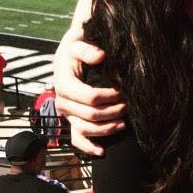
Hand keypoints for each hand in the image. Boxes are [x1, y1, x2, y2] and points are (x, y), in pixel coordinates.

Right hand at [53, 27, 124, 156]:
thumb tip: (100, 56)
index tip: (124, 91)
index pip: (89, 97)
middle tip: (129, 105)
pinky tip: (102, 152)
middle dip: (113, 112)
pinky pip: (77, 138)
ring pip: (86, 129)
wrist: (72, 51)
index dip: (109, 97)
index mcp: (64, 84)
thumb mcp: (79, 41)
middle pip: (90, 115)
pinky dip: (89, 146)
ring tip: (124, 122)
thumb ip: (87, 49)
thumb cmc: (79, 45)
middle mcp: (62, 101)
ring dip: (107, 129)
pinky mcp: (72, 119)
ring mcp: (67, 113)